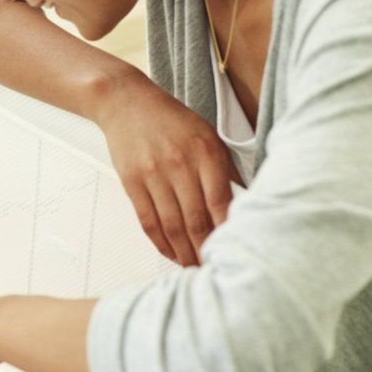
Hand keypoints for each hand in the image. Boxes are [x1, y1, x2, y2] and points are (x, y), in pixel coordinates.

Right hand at [95, 72, 243, 266]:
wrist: (127, 102)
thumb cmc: (171, 120)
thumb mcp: (208, 136)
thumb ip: (225, 170)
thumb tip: (245, 203)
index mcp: (205, 152)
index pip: (220, 203)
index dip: (227, 233)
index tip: (235, 251)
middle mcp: (179, 164)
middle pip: (196, 220)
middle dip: (206, 250)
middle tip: (215, 269)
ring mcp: (153, 175)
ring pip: (172, 225)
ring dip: (184, 253)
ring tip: (194, 268)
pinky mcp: (132, 182)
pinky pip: (148, 221)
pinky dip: (160, 242)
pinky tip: (170, 253)